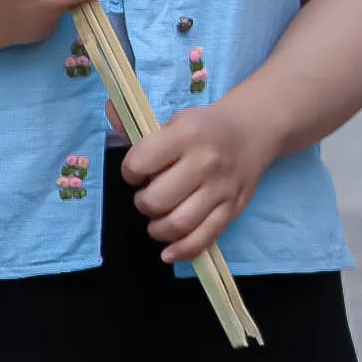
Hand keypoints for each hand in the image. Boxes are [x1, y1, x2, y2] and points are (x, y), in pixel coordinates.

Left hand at [121, 102, 277, 262]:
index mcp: (188, 134)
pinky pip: (204, 239)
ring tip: (159, 217)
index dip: (131, 172)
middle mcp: (206, 162)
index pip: (139, 164)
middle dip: (144, 203)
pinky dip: (182, 251)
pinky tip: (169, 251)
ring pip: (178, 224)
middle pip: (157, 200)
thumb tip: (109, 109)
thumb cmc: (204, 128)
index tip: (139, 171)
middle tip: (150, 195)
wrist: (252, 131)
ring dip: (158, 228)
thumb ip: (139, 127)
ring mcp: (222, 188)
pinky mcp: (234, 208)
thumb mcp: (174, 120)